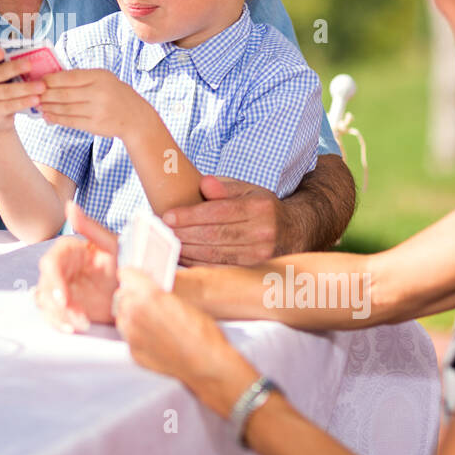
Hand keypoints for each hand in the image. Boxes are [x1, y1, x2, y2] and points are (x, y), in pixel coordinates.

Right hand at [0, 48, 44, 134]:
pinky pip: (9, 106)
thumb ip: (11, 68)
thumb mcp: (2, 78)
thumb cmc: (2, 89)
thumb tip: (33, 59)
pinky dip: (24, 102)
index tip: (1, 51)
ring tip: (41, 86)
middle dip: (14, 68)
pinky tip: (36, 99)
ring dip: (25, 88)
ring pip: (6, 91)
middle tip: (30, 65)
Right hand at [35, 201, 118, 331]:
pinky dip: (61, 323)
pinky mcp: (67, 306)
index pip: (51, 263)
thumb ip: (90, 227)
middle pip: (45, 286)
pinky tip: (76, 327)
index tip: (63, 299)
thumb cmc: (127, 260)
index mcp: (69, 251)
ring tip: (81, 323)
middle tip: (74, 316)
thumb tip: (69, 206)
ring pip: (46, 302)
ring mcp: (63, 288)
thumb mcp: (113, 244)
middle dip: (56, 304)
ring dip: (59, 315)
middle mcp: (61, 269)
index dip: (53, 281)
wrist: (138, 288)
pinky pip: (54, 315)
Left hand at [37, 68, 148, 138]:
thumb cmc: (115, 94)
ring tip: (38, 105)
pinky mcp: (95, 125)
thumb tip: (53, 77)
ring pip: (65, 108)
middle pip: (64, 93)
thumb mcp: (103, 79)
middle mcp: (99, 93)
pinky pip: (70, 121)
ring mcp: (97, 110)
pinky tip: (47, 116)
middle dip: (45, 94)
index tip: (38, 80)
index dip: (51, 79)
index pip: (69, 77)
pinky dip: (56, 118)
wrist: (135, 117)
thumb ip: (82, 77)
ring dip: (48, 107)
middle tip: (32, 94)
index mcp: (100, 76)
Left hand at [114, 268, 249, 398]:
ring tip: (149, 318)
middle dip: (132, 295)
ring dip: (131, 314)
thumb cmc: (201, 332)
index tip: (136, 278)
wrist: (207, 363)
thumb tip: (147, 289)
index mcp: (148, 295)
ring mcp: (132, 335)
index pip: (126, 274)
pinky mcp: (134, 352)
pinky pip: (128, 336)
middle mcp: (135, 313)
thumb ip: (158, 292)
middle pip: (121, 295)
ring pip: (121, 316)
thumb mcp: (181, 300)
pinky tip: (152, 336)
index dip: (134, 276)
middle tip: (146, 300)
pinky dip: (136, 334)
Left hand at [163, 175, 283, 264]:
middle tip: (161, 230)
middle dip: (183, 233)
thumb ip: (225, 187)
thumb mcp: (248, 190)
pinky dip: (198, 263)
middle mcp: (263, 232)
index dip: (190, 215)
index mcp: (259, 208)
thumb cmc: (261, 208)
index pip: (218, 212)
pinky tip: (183, 256)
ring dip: (186, 250)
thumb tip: (204, 183)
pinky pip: (220, 269)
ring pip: (215, 254)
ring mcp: (260, 255)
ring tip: (167, 242)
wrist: (294, 232)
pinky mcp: (254, 271)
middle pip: (214, 235)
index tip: (168, 216)